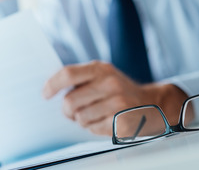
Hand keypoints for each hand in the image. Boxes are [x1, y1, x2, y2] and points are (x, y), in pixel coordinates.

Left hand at [42, 61, 188, 135]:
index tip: (45, 94)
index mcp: (101, 69)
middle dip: (68, 110)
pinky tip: (105, 120)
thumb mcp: (104, 75)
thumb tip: (51, 88)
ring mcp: (117, 104)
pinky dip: (94, 127)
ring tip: (95, 114)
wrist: (152, 103)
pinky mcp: (121, 122)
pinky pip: (92, 129)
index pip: (68, 74)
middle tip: (74, 110)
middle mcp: (110, 84)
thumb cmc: (120, 89)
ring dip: (82, 120)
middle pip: (70, 101)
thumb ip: (81, 78)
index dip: (52, 85)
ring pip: (80, 118)